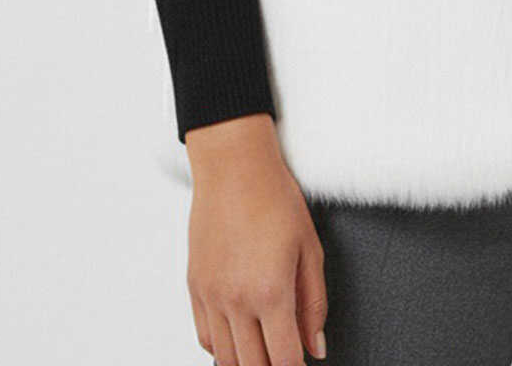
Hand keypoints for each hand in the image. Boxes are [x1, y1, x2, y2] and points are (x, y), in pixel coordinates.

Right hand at [185, 114, 327, 365]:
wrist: (233, 165)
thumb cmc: (275, 197)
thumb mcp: (310, 249)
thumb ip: (314, 304)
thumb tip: (317, 346)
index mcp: (270, 292)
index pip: (283, 361)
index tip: (303, 364)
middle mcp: (235, 300)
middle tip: (287, 355)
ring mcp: (211, 296)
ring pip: (225, 360)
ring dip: (247, 362)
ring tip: (265, 351)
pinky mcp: (195, 287)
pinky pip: (206, 337)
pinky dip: (223, 348)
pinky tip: (240, 337)